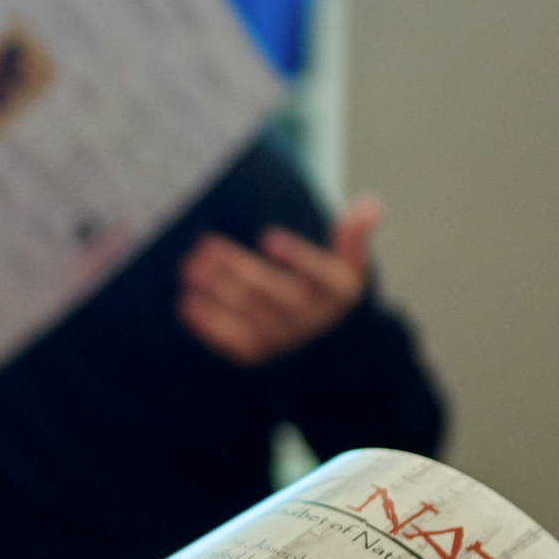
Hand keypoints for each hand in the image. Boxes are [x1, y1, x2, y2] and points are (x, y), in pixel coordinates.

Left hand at [178, 197, 380, 366]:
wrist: (327, 353)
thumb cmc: (331, 294)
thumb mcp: (350, 268)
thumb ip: (353, 237)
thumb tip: (372, 204)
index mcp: (335, 291)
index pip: (318, 273)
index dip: (295, 255)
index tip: (269, 236)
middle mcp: (308, 318)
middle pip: (271, 292)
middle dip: (237, 269)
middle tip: (206, 245)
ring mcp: (282, 338)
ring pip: (246, 314)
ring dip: (216, 291)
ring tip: (190, 266)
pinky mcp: (258, 354)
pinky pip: (231, 340)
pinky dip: (208, 324)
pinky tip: (186, 303)